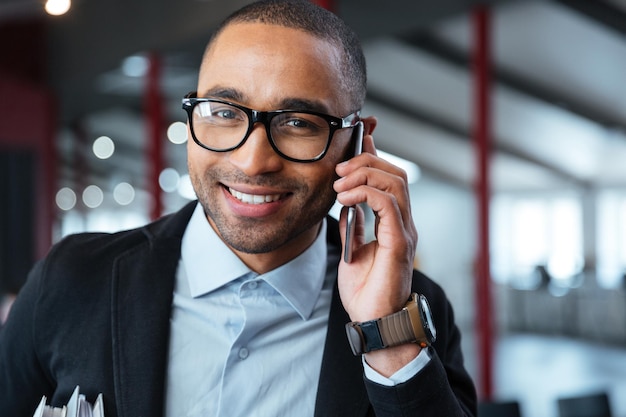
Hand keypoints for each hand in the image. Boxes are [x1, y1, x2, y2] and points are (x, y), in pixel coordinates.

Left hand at [334, 128, 419, 374]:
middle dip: (366, 162)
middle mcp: (404, 224)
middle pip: (395, 174)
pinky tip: (346, 200)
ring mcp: (405, 232)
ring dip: (364, 176)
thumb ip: (353, 224)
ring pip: (395, 184)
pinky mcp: (399, 244)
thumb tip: (346, 200)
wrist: (374, 322)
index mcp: (394, 223)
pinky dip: (366, 194)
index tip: (357, 138)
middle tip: (339, 169)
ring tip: (339, 184)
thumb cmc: (366, 290)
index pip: (390, 178)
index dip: (374, 155)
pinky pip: (389, 206)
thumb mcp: (353, 248)